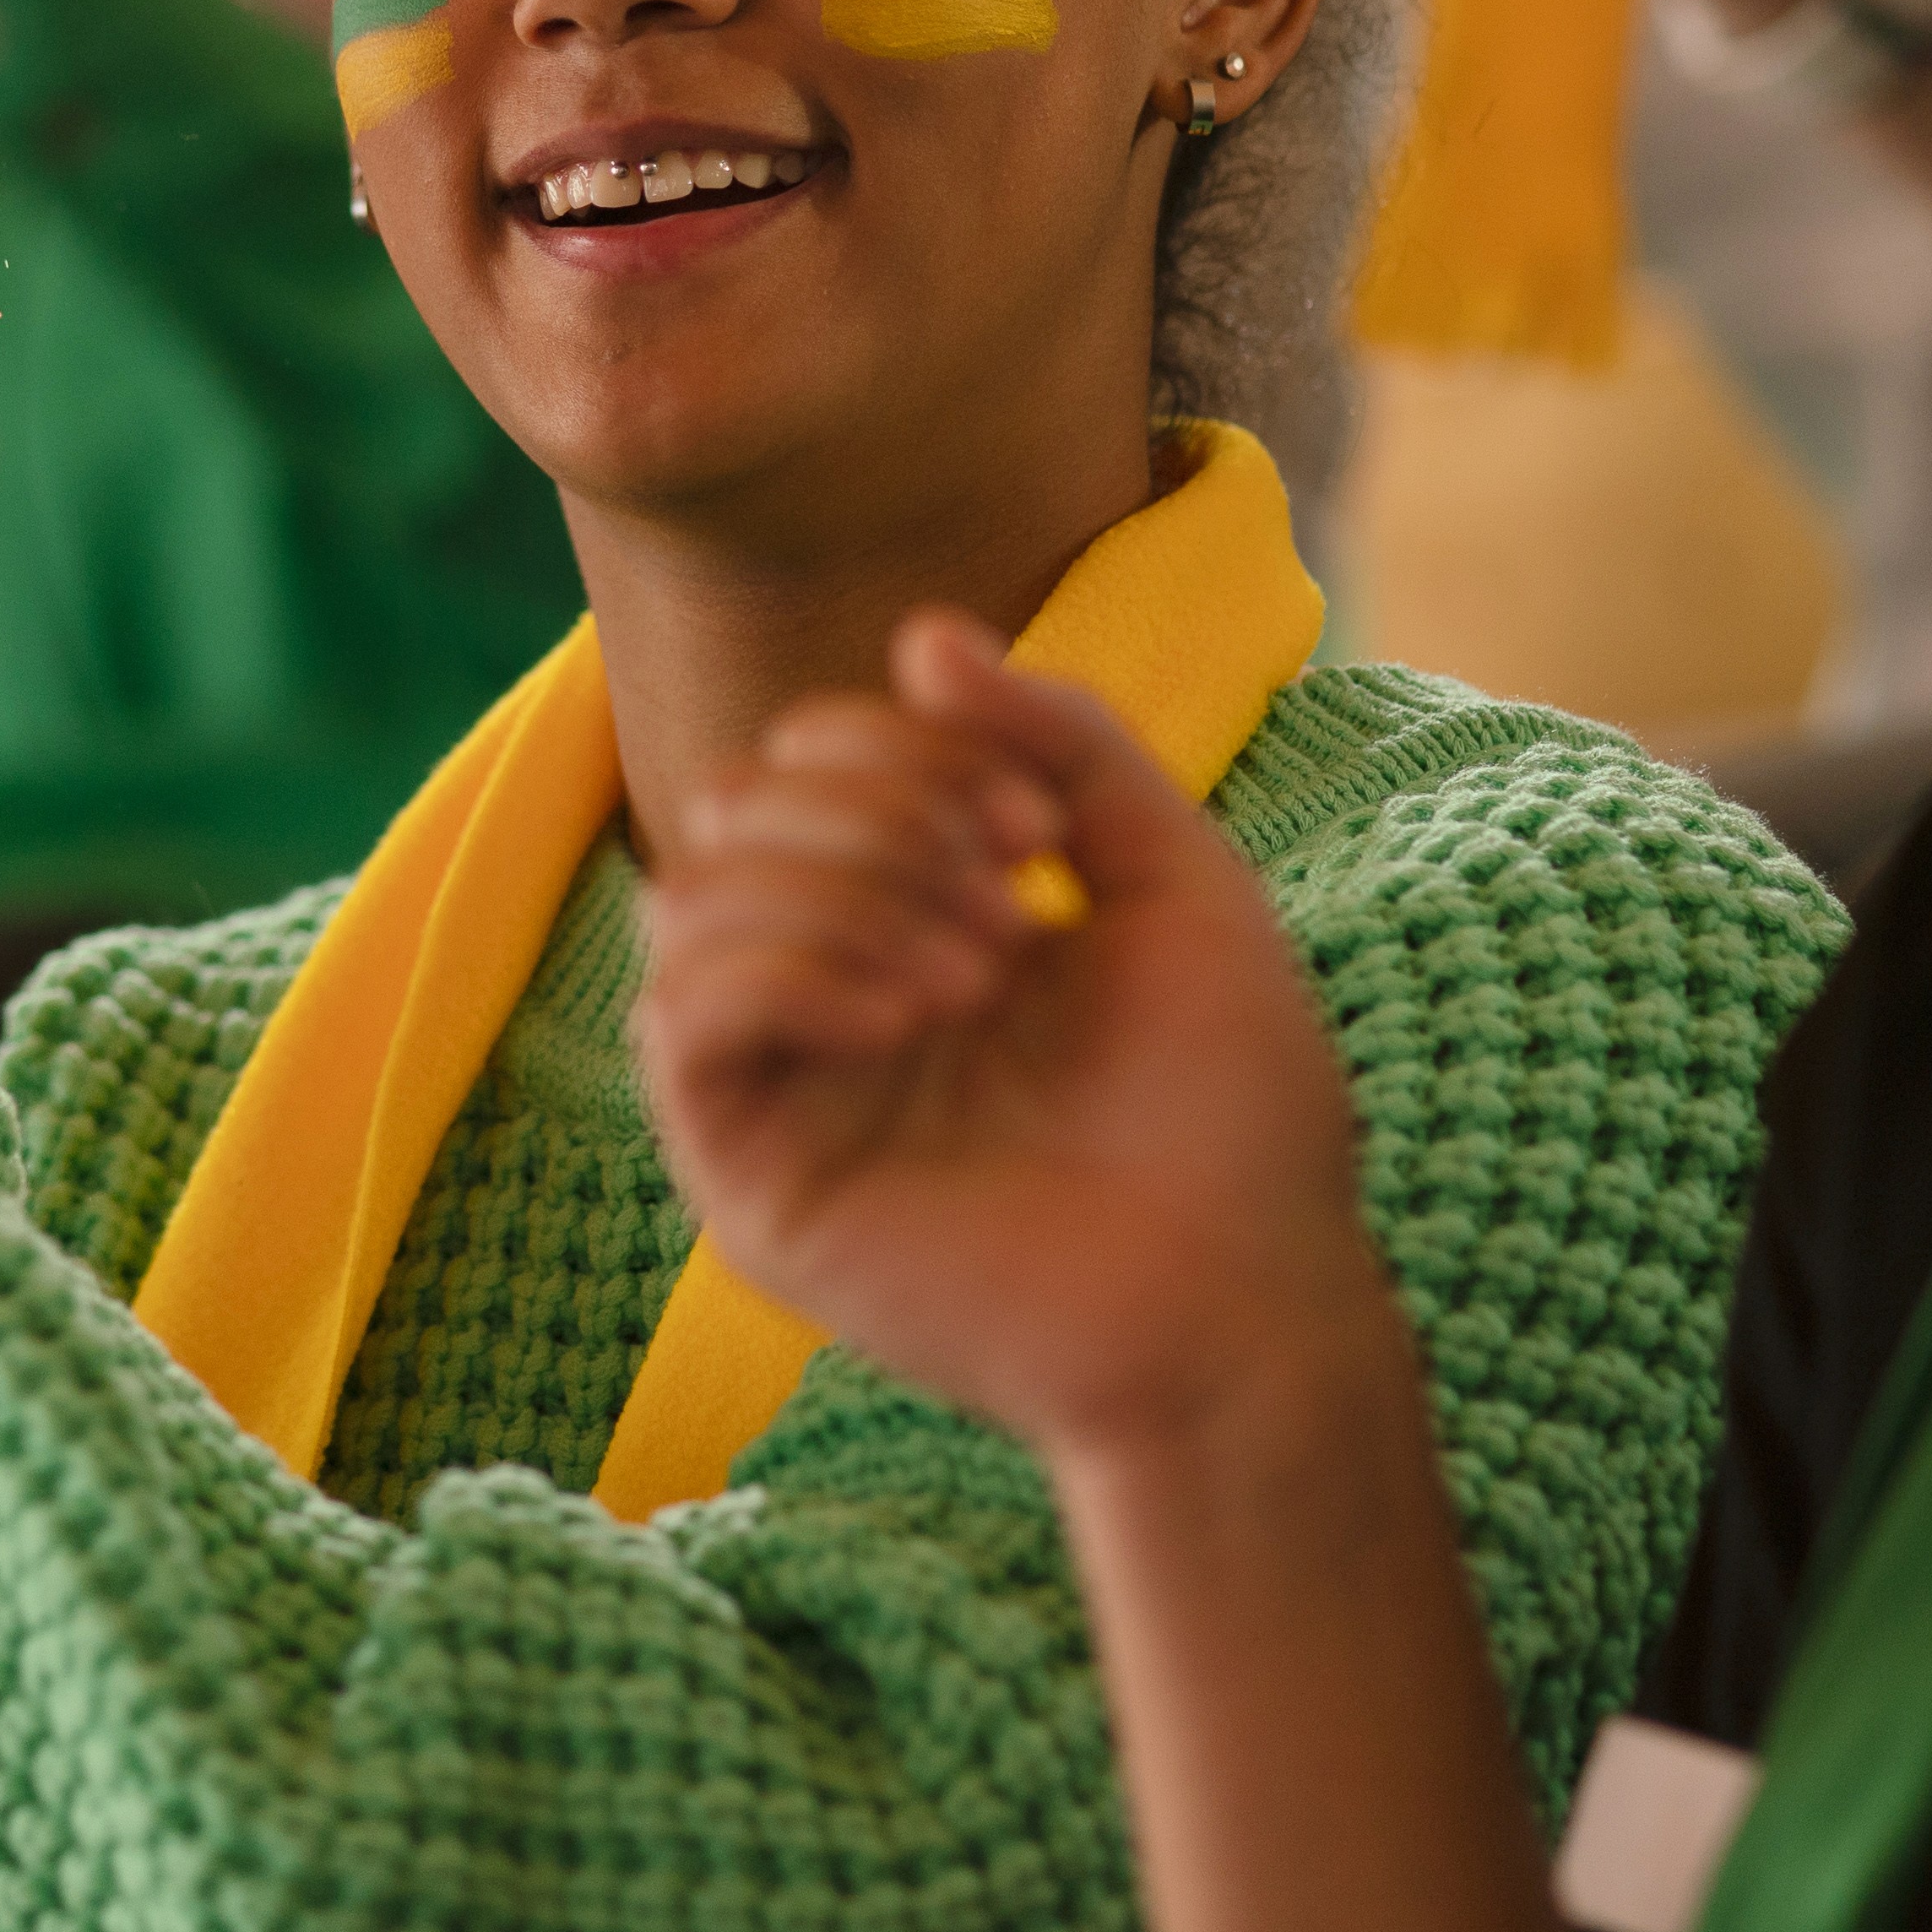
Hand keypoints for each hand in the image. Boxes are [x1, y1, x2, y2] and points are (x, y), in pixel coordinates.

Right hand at [634, 619, 1393, 1466]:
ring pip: (689, 898)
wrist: (1249, 1297)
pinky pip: (682, 1021)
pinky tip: (910, 1015)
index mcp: (910, 914)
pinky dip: (788, 975)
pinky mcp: (752, 1177)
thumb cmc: (1231, 1107)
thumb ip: (1058, 737)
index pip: (812, 759)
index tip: (1044, 825)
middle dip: (876, 812)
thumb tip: (921, 634)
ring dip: (843, 891)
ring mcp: (784, 1083)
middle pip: (736, 807)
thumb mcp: (1170, 874)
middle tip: (1017, 896)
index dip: (909, 747)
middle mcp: (828, 989)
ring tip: (982, 970)